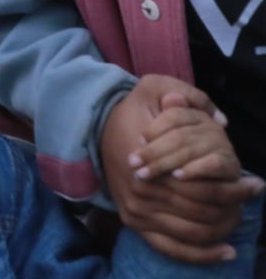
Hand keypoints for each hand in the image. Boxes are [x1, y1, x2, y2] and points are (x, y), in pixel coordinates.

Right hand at [101, 75, 261, 262]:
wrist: (94, 129)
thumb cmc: (130, 110)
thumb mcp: (153, 88)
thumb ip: (188, 96)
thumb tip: (218, 120)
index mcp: (148, 161)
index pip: (201, 186)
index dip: (232, 187)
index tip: (255, 183)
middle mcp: (141, 191)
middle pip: (199, 211)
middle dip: (232, 207)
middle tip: (251, 198)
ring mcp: (136, 210)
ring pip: (191, 232)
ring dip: (222, 229)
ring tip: (240, 217)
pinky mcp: (134, 223)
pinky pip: (171, 249)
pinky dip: (201, 255)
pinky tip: (226, 252)